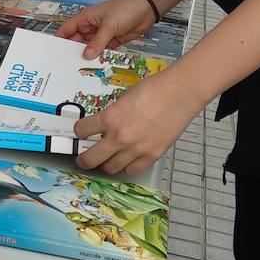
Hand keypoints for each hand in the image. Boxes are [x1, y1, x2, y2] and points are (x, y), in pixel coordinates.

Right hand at [55, 0, 156, 59]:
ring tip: (79, 72)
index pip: (67, 31)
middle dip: (73, 53)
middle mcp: (90, 28)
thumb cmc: (124, 9)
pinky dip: (99, 59)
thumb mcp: (109, 25)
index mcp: (85, 19)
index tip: (53, 55)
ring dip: (87, 58)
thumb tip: (85, 56)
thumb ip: (97, 42)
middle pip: (76, 42)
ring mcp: (100, 35)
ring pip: (89, 49)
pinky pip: (101, 52)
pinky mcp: (111, 42)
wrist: (146, 8)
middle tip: (67, 69)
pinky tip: (96, 69)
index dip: (59, 41)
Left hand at [73, 71, 203, 175]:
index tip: (80, 133)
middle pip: (91, 159)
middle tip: (83, 159)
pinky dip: (126, 167)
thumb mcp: (124, 98)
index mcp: (109, 118)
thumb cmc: (155, 89)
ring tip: (107, 160)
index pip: (82, 131)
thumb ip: (113, 114)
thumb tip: (105, 124)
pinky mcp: (152, 156)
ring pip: (110, 168)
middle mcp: (119, 137)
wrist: (180, 93)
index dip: (79, 131)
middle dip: (83, 160)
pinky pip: (132, 170)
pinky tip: (126, 161)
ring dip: (105, 164)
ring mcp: (135, 149)